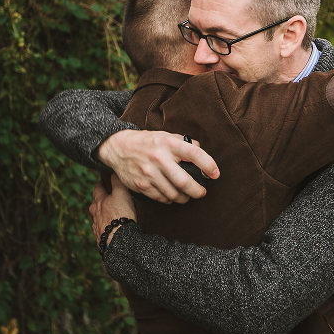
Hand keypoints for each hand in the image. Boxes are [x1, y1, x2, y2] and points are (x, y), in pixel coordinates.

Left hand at [89, 175, 135, 248]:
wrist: (119, 240)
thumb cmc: (120, 215)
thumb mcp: (121, 194)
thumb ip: (117, 182)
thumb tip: (113, 172)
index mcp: (99, 202)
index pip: (97, 190)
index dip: (100, 185)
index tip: (101, 182)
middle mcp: (95, 214)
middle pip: (94, 206)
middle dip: (98, 202)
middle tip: (104, 199)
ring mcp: (97, 227)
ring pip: (97, 219)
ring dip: (101, 216)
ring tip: (107, 216)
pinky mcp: (101, 239)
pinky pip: (101, 231)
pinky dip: (105, 229)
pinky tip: (109, 230)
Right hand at [96, 130, 219, 203]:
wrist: (117, 147)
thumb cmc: (145, 141)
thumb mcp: (164, 134)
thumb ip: (182, 142)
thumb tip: (200, 150)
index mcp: (168, 143)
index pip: (194, 154)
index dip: (208, 165)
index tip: (215, 174)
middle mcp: (159, 158)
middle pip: (184, 182)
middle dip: (198, 191)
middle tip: (202, 192)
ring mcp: (149, 173)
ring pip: (174, 193)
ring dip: (185, 198)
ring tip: (188, 195)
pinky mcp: (142, 185)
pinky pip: (161, 198)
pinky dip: (170, 199)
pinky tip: (173, 195)